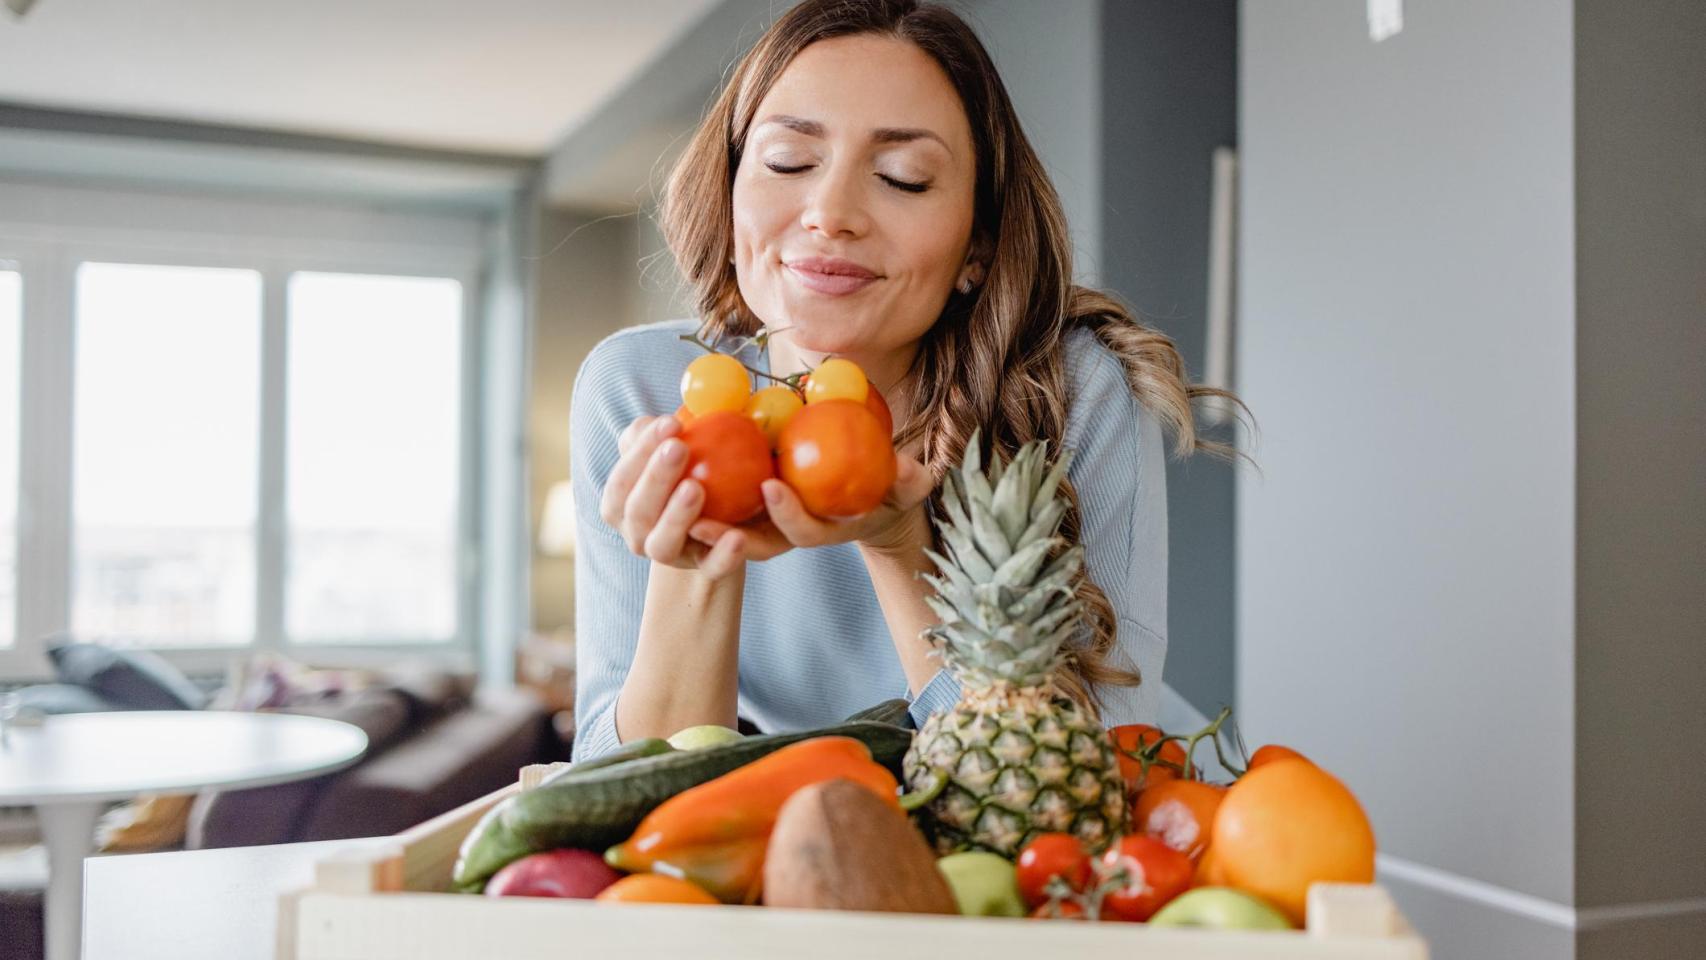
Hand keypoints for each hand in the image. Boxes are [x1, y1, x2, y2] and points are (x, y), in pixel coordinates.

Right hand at [598, 414, 746, 579]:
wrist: (722, 519)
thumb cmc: (690, 470)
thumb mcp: (673, 448)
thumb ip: (661, 432)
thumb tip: (664, 418)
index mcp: (622, 504)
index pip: (621, 480)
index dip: (639, 452)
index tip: (670, 422)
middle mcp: (638, 534)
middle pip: (637, 512)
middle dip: (654, 478)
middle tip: (679, 447)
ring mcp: (671, 554)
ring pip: (663, 544)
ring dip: (676, 516)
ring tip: (695, 487)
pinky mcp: (705, 570)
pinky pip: (711, 568)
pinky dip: (722, 555)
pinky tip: (737, 537)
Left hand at [686, 451, 935, 562]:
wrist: (864, 492)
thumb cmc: (886, 485)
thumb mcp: (904, 483)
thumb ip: (908, 479)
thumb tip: (911, 471)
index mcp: (823, 530)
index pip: (802, 533)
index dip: (787, 515)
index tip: (770, 486)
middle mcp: (787, 535)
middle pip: (752, 544)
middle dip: (725, 535)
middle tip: (698, 508)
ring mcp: (765, 526)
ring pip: (725, 534)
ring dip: (698, 521)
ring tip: (674, 494)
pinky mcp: (747, 512)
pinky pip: (716, 509)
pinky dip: (694, 496)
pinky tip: (672, 467)